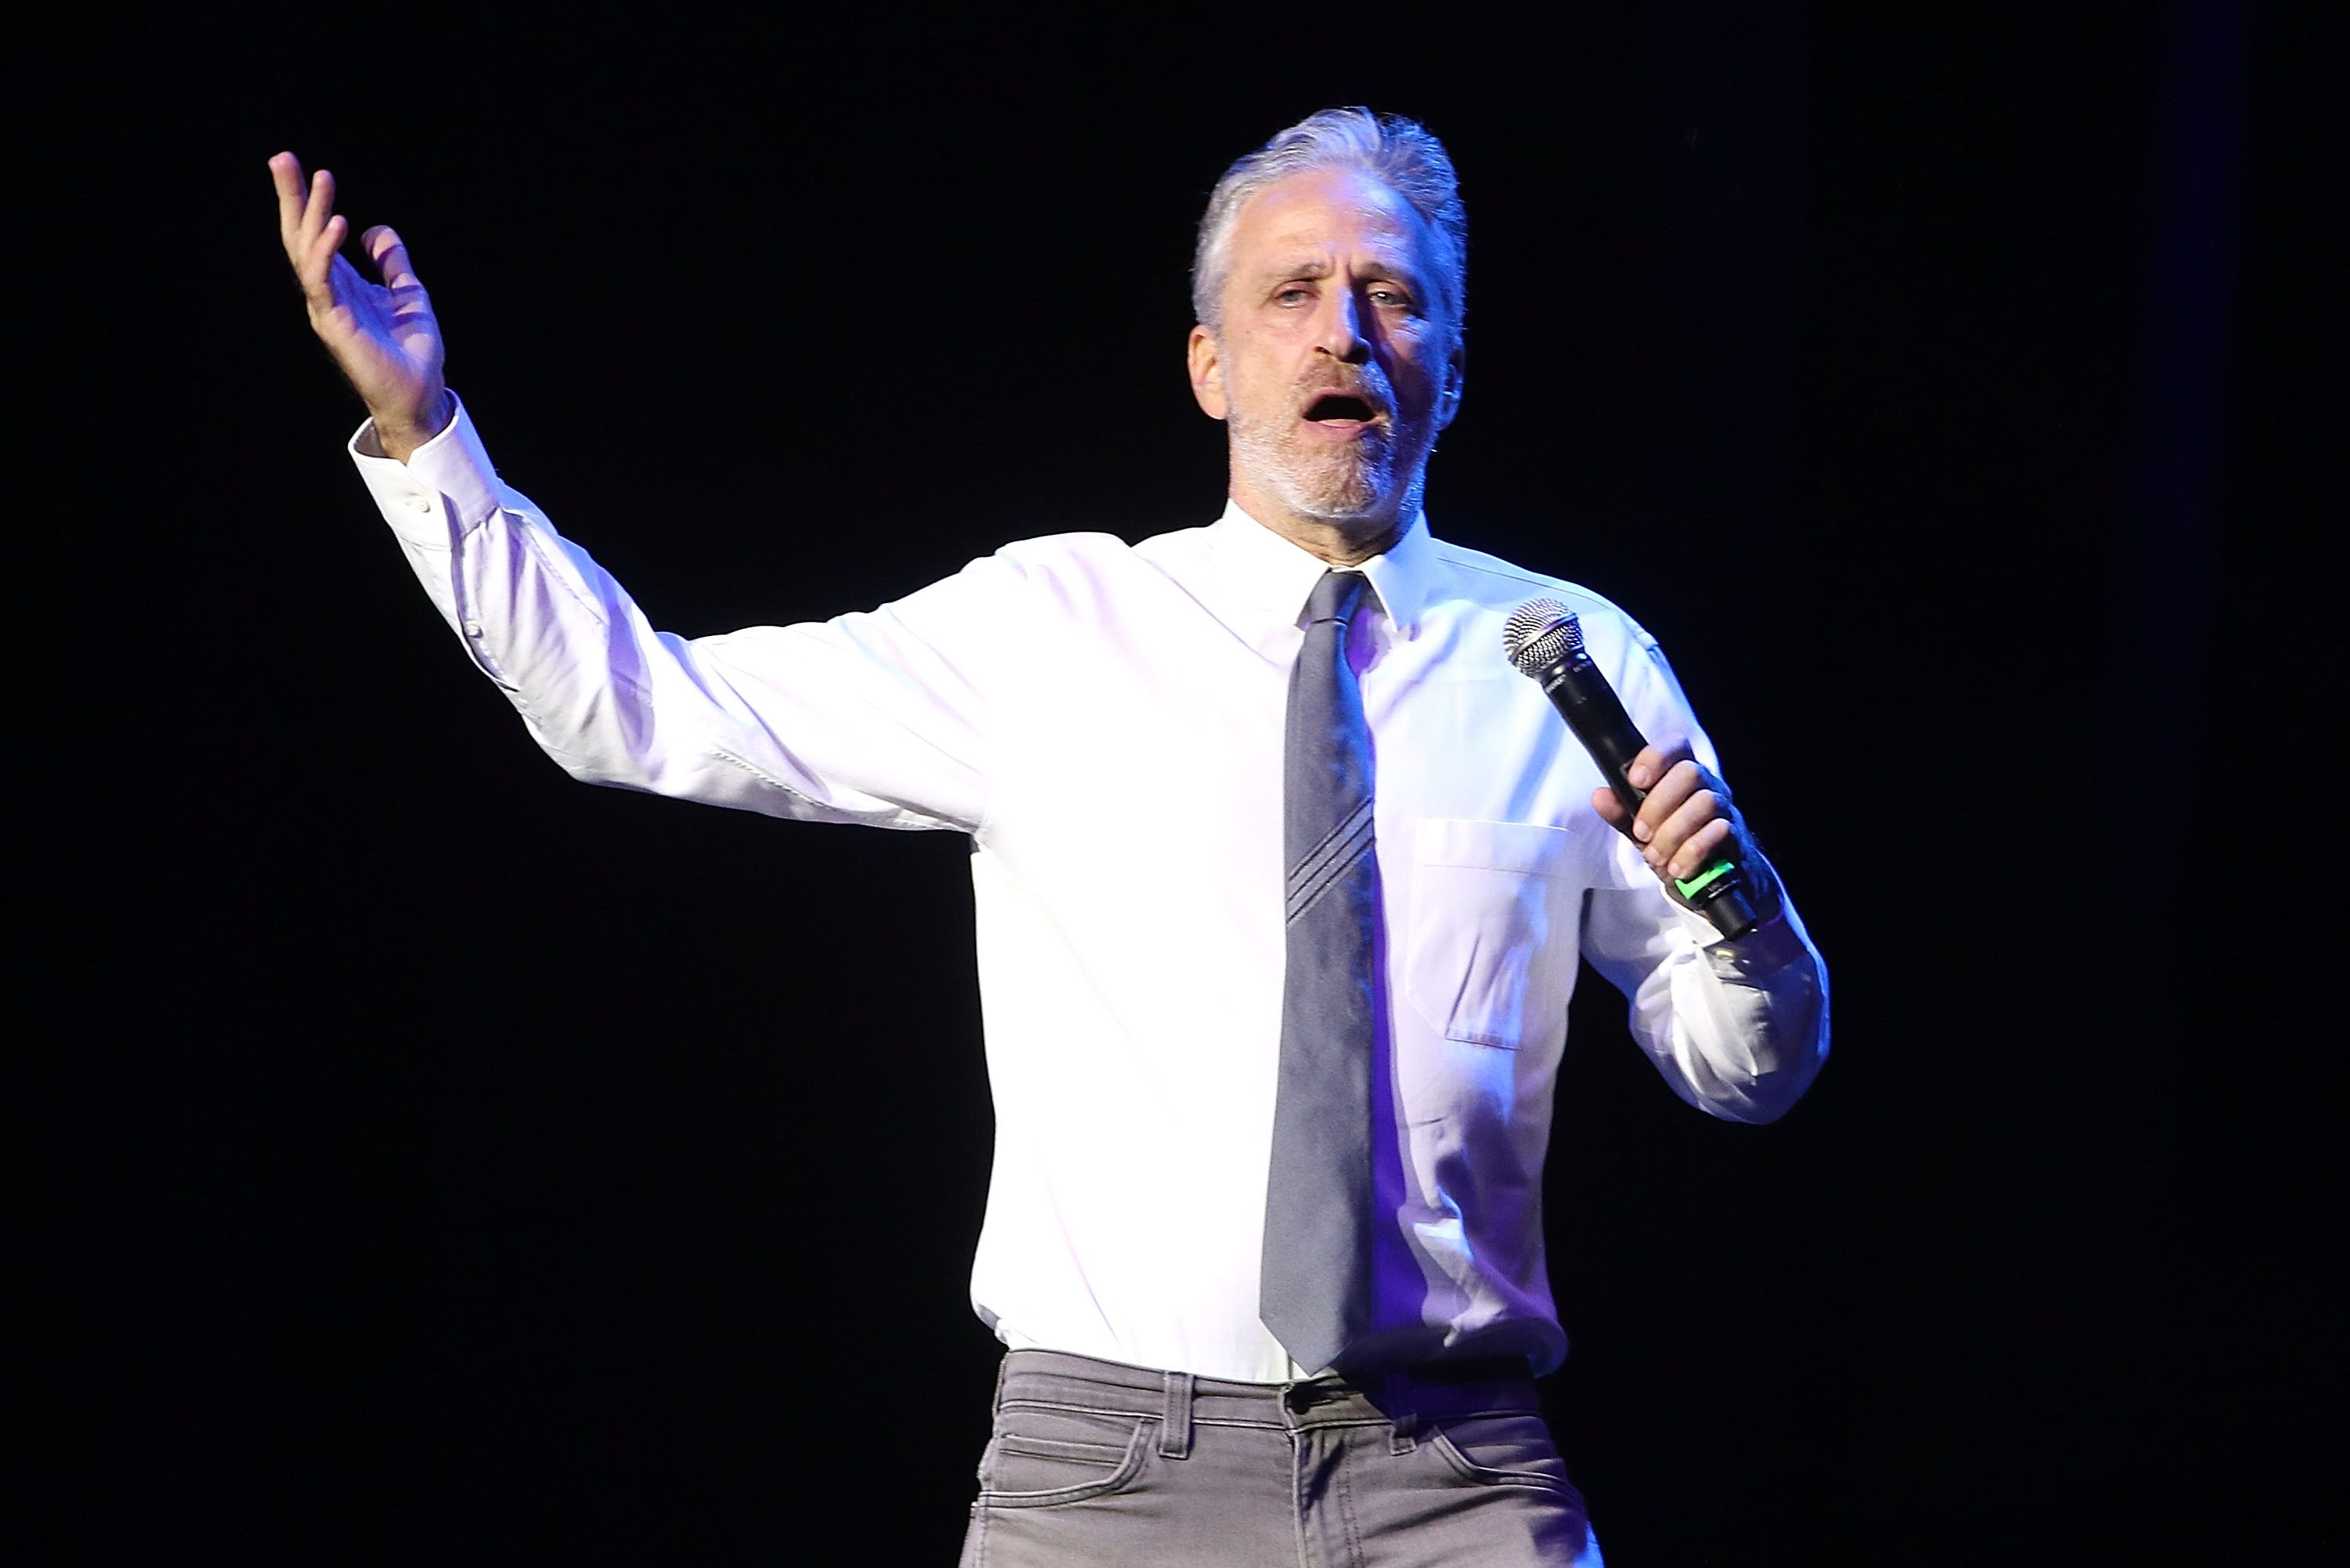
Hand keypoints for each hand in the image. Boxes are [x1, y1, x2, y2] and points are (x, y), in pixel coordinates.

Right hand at [269, 152, 449, 460]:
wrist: (421, 395)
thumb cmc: (412, 351)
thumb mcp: (407, 293)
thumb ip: (391, 262)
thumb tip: (374, 230)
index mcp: (343, 284)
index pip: (316, 235)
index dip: (309, 202)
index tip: (309, 168)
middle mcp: (328, 293)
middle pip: (301, 236)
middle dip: (292, 198)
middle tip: (283, 158)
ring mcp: (328, 308)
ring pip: (307, 252)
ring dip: (311, 214)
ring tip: (320, 179)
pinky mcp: (335, 324)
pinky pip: (324, 282)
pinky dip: (328, 252)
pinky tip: (339, 225)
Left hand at [1591, 736, 1780, 915]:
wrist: (1714, 881)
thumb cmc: (1675, 845)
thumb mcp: (1642, 831)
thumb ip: (1622, 813)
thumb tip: (1600, 796)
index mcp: (1681, 776)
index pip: (1676, 746)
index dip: (1655, 757)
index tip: (1635, 780)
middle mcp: (1707, 785)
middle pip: (1690, 772)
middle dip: (1658, 804)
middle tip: (1641, 833)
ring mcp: (1725, 809)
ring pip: (1704, 803)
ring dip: (1673, 833)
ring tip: (1656, 856)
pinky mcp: (1736, 836)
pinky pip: (1720, 832)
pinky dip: (1693, 851)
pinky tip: (1677, 867)